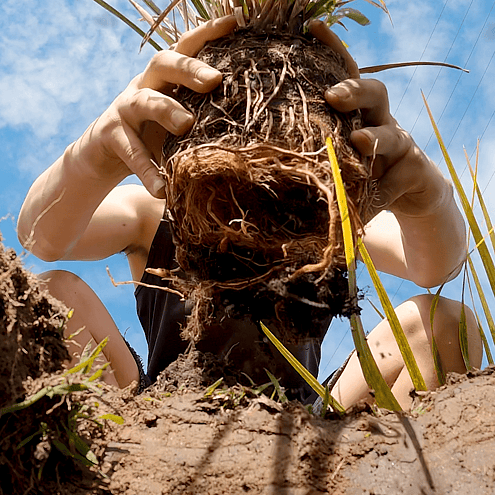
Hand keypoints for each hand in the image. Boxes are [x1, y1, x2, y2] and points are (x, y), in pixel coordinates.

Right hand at [74, 16, 236, 197]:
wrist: (103, 157)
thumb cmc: (151, 137)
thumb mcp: (175, 123)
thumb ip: (201, 118)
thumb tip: (250, 125)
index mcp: (164, 80)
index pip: (185, 49)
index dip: (207, 34)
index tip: (235, 21)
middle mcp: (143, 87)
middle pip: (163, 63)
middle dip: (189, 68)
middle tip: (214, 80)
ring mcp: (124, 110)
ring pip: (144, 101)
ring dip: (166, 110)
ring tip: (187, 125)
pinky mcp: (110, 136)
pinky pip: (131, 153)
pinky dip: (147, 171)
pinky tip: (162, 189)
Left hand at [310, 22, 450, 219]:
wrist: (411, 198)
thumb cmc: (365, 174)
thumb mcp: (341, 158)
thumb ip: (320, 152)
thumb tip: (270, 158)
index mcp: (359, 115)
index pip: (348, 78)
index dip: (334, 52)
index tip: (313, 30)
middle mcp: (381, 122)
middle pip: (375, 94)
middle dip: (354, 91)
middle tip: (333, 96)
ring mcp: (402, 145)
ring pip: (392, 134)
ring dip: (375, 138)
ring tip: (359, 143)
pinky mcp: (416, 171)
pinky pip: (396, 181)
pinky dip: (380, 194)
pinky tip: (367, 206)